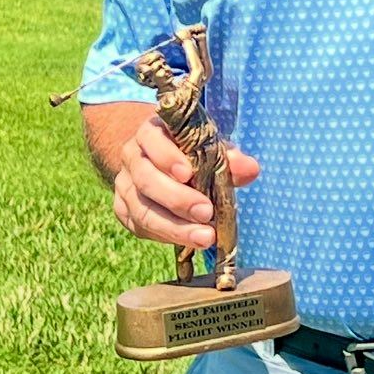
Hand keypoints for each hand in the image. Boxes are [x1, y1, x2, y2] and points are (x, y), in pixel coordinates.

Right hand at [112, 116, 260, 249]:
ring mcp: (124, 184)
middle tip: (207, 213)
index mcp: (152, 132)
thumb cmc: (192, 152)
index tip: (189, 174)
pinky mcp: (123, 210)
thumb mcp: (211, 147)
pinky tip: (188, 240)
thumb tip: (250, 169)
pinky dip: (165, 235)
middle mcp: (132, 156)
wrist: (159, 161)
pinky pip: (139, 226)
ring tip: (205, 237)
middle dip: (177, 199)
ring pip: (142, 209)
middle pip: (146, 179)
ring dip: (174, 227)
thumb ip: (229, 157)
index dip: (168, 157)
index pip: (153, 139)